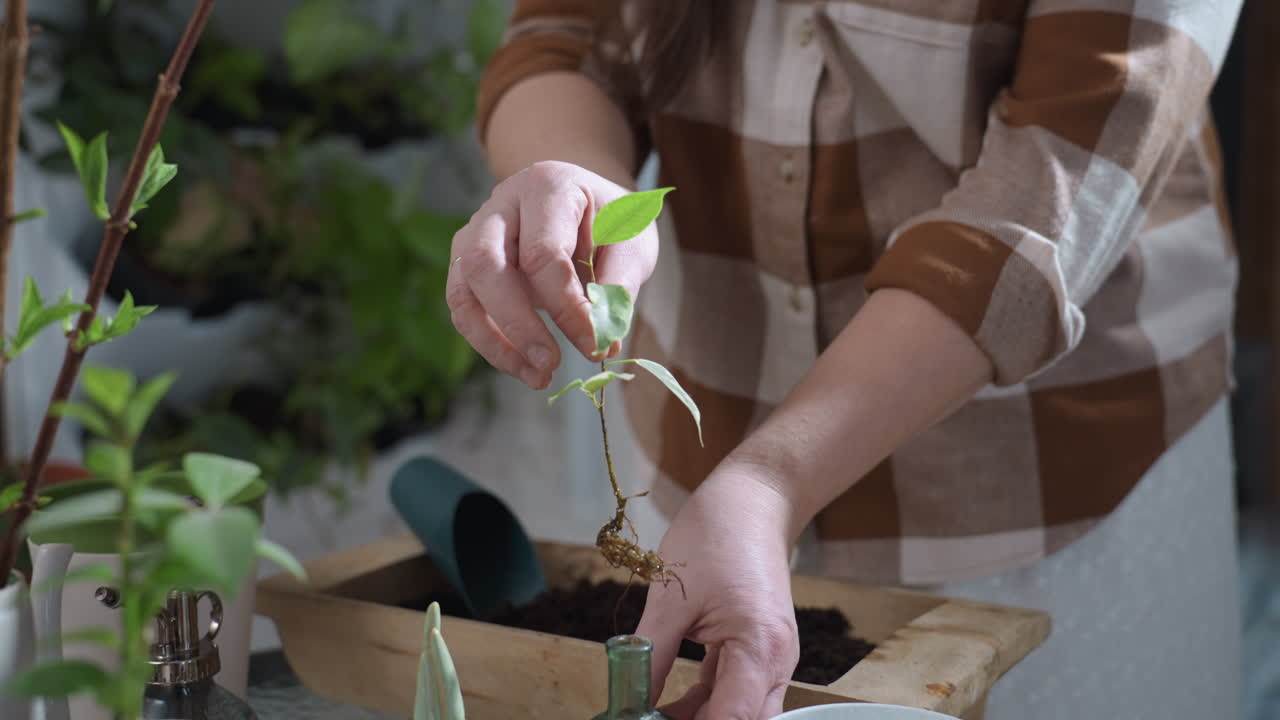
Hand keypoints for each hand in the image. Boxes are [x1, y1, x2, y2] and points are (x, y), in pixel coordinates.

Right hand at [446, 160, 657, 389]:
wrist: (588, 204)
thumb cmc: (611, 221)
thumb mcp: (633, 242)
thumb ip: (619, 286)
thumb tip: (604, 340)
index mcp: (547, 186)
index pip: (544, 253)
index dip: (567, 307)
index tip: (596, 347)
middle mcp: (500, 203)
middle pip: (486, 264)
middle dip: (518, 324)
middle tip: (551, 364)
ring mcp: (475, 230)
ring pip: (464, 287)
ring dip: (496, 340)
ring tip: (537, 377)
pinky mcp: (466, 262)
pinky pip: (463, 306)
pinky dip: (488, 342)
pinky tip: (522, 367)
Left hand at [635, 464, 800, 719]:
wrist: (753, 501)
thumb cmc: (716, 535)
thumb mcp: (670, 598)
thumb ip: (650, 656)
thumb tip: (628, 701)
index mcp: (759, 646)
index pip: (732, 718)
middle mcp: (776, 662)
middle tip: (648, 719)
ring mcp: (772, 659)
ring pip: (740, 713)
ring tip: (650, 715)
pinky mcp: (762, 652)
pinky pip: (737, 692)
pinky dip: (707, 704)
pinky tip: (668, 705)